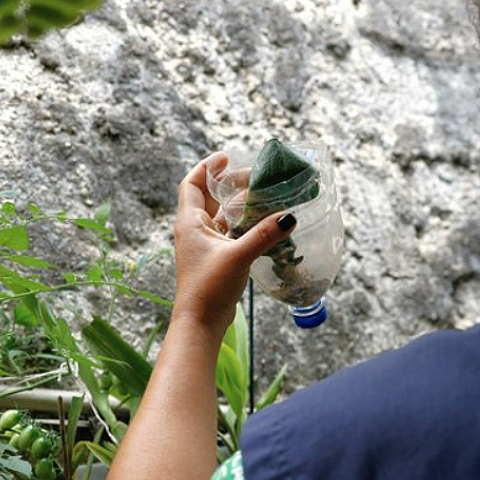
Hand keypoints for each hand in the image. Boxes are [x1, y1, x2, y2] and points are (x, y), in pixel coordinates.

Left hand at [171, 153, 295, 331]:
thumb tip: (289, 216)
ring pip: (222, 216)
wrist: (201, 322)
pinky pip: (230, 233)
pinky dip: (244, 225)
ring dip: (238, 205)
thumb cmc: (209, 287)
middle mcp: (195, 230)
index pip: (193, 184)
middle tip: (254, 178)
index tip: (225, 157)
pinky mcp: (217, 259)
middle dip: (230, 185)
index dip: (207, 168)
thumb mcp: (238, 256)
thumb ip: (264, 234)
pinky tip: (262, 225)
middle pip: (210, 197)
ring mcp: (206, 246)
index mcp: (190, 223)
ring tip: (261, 196)